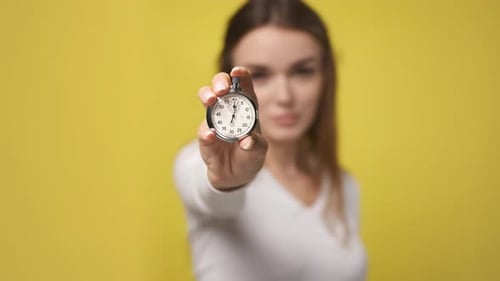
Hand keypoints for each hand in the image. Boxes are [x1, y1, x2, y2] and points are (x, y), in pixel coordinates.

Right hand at [197, 67, 267, 189]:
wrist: (235, 177)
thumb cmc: (249, 156)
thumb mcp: (259, 150)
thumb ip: (255, 144)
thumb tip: (246, 140)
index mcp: (246, 107)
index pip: (243, 86)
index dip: (241, 76)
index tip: (238, 71)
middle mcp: (228, 109)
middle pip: (220, 86)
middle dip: (220, 82)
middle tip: (222, 89)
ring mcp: (215, 121)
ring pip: (207, 101)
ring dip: (207, 97)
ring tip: (211, 100)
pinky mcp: (206, 138)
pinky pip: (203, 132)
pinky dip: (205, 132)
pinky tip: (210, 135)